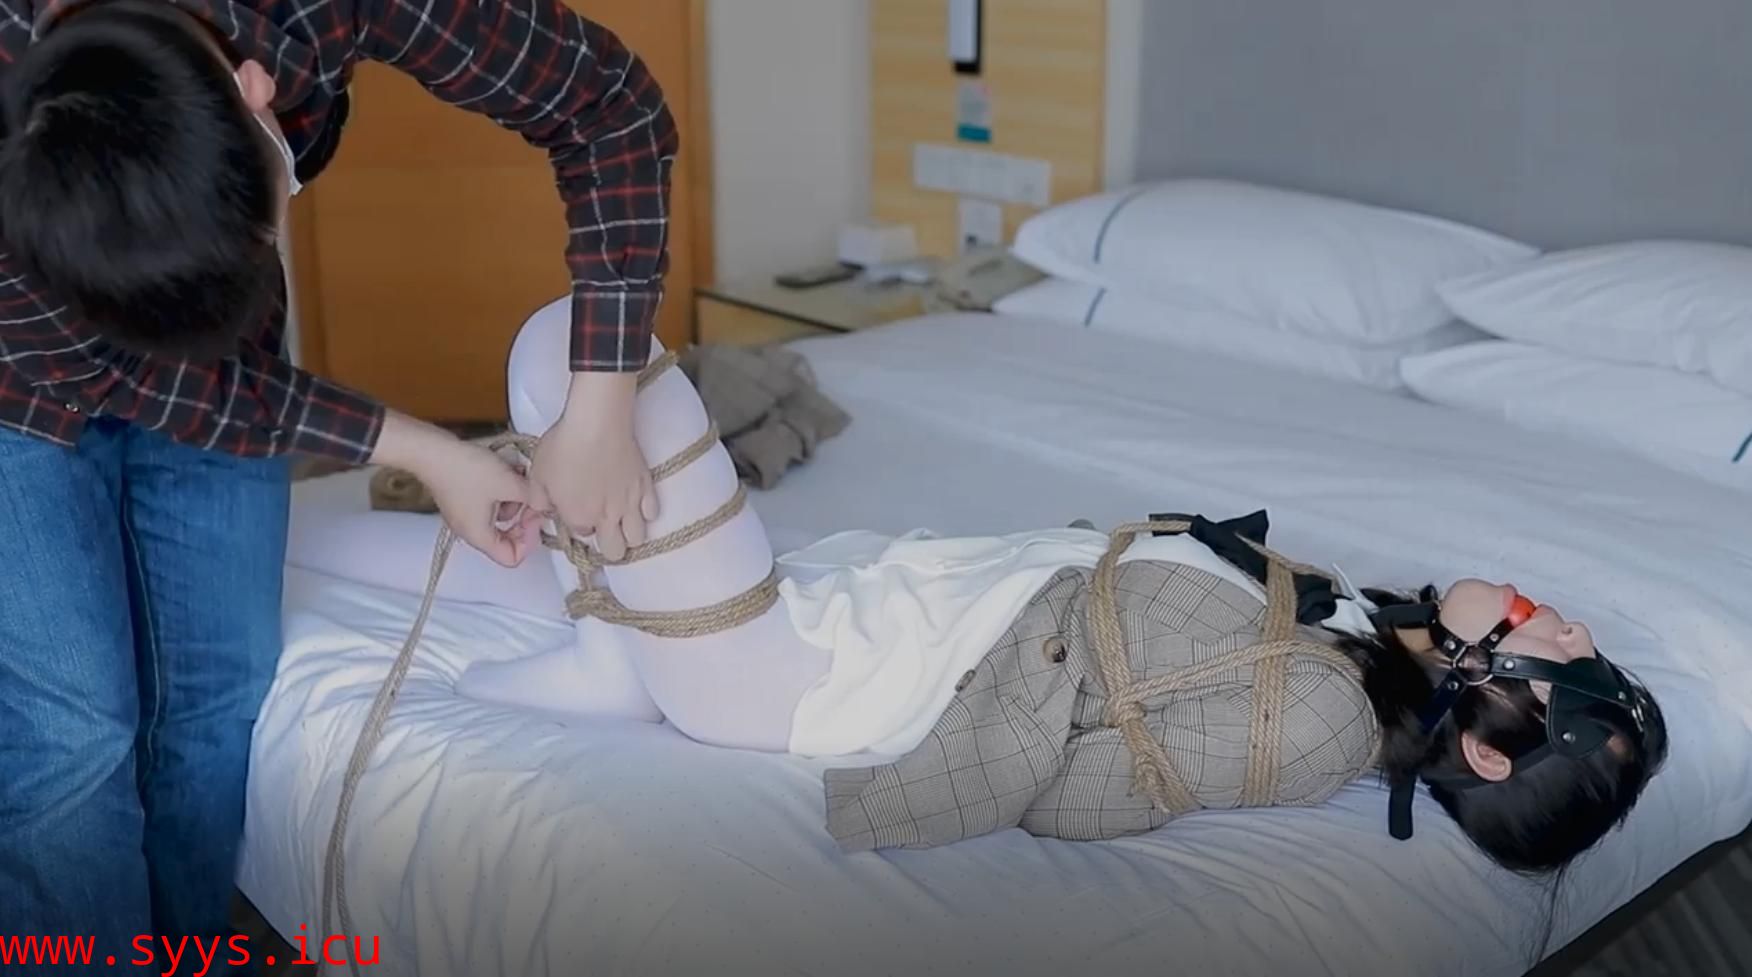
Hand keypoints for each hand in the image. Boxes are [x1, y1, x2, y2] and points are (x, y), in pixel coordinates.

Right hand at [370, 412, 542, 566]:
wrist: (433, 450)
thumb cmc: (464, 470)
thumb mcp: (509, 485)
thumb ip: (534, 499)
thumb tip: (547, 504)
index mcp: (480, 536)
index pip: (511, 558)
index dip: (529, 541)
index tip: (535, 518)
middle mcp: (470, 530)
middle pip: (507, 537)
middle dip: (523, 517)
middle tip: (532, 498)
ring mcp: (465, 513)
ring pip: (501, 515)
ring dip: (514, 498)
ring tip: (518, 477)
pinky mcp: (463, 496)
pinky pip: (490, 500)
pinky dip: (502, 488)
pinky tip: (507, 470)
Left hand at [526, 371, 658, 562]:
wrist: (595, 424)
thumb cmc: (562, 447)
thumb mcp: (537, 475)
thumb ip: (538, 501)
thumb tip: (545, 510)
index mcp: (577, 518)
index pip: (581, 535)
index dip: (577, 523)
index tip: (574, 508)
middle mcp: (606, 518)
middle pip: (615, 552)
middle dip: (609, 545)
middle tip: (602, 527)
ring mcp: (630, 504)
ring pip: (638, 538)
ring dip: (630, 533)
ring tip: (622, 520)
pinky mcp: (646, 487)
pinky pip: (652, 512)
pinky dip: (645, 511)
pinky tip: (636, 502)